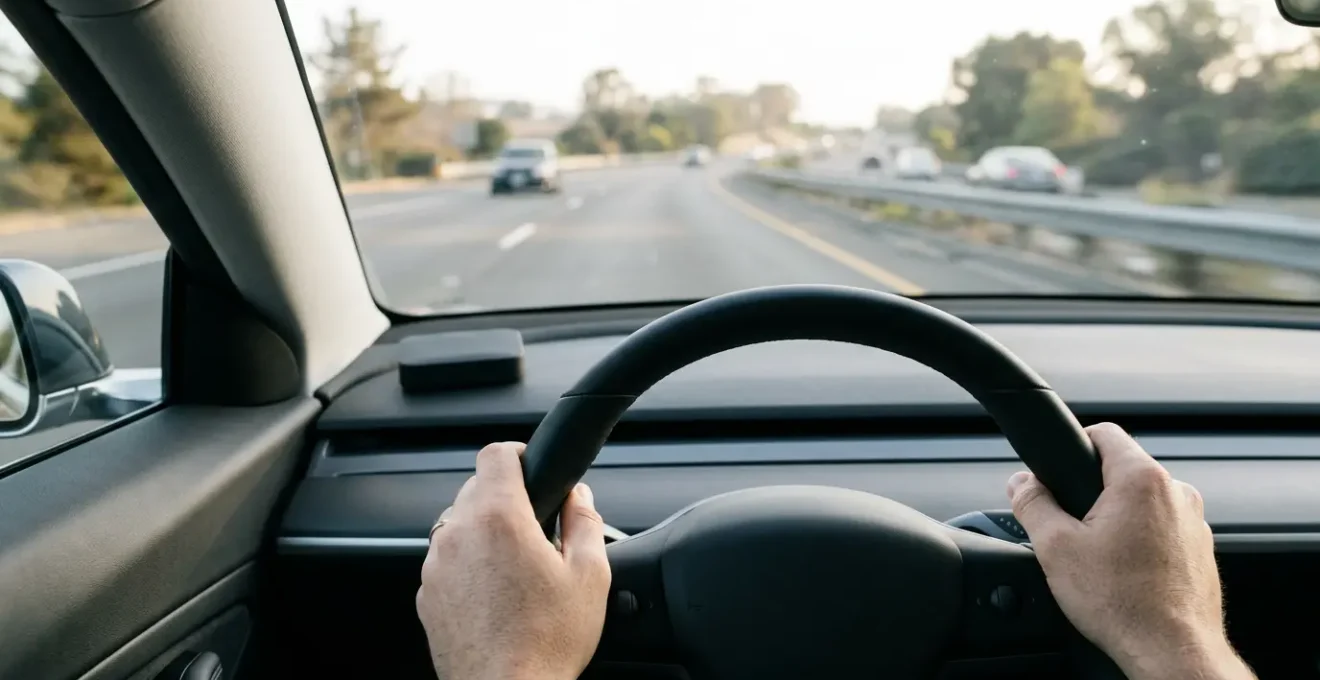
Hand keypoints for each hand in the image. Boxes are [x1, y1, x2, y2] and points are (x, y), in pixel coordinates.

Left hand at [417, 442, 611, 679]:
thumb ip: (585, 521)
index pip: (495, 455)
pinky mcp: (427, 595)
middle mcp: (459, 534)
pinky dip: (468, 564)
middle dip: (506, 498)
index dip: (517, 453)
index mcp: (500, 518)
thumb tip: (580, 497)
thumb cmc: (546, 642)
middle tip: (536, 527)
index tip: (531, 466)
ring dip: (484, 532)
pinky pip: (447, 561)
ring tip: (516, 566)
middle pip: (476, 488)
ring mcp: (437, 566)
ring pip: (458, 524)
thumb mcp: (590, 575)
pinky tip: (496, 592)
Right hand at [1007, 423, 1253, 679]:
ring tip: (1098, 557)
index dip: (1073, 445)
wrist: (1171, 651)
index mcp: (1142, 479)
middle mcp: (1177, 492)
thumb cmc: (1123, 603)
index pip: (1104, 433)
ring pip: (1142, 502)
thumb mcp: (1055, 547)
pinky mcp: (1200, 550)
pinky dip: (1141, 542)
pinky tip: (1123, 573)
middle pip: (1122, 470)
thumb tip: (1020, 483)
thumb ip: (1032, 504)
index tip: (1058, 471)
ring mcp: (1194, 522)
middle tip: (1071, 527)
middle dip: (1092, 492)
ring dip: (1118, 519)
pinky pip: (1162, 529)